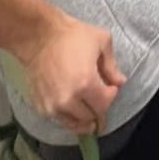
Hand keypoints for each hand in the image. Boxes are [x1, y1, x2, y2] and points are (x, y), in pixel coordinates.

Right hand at [23, 15, 125, 135]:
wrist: (39, 36)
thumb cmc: (71, 36)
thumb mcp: (101, 42)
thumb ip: (112, 67)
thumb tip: (120, 82)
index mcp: (86, 84)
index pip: (104, 104)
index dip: (111, 95)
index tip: (110, 86)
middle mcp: (68, 99)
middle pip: (91, 117)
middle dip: (98, 106)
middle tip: (98, 93)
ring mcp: (52, 106)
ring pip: (75, 123)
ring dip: (84, 115)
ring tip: (87, 103)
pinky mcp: (40, 106)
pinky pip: (59, 120)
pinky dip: (68, 115)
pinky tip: (72, 103)